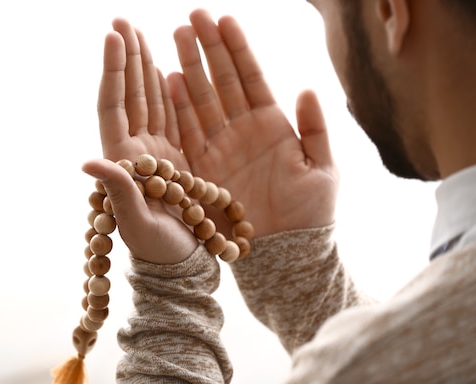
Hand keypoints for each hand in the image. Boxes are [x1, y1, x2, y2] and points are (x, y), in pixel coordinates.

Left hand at [82, 18, 197, 263]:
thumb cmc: (157, 252)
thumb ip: (117, 192)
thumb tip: (87, 161)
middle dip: (127, 57)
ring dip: (144, 68)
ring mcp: (154, 154)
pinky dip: (168, 92)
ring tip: (140, 34)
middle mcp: (135, 152)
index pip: (114, 107)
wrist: (179, 264)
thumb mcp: (136, 225)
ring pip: (149, 102)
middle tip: (123, 21)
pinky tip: (165, 70)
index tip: (113, 35)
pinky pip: (169, 118)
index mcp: (123, 162)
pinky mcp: (174, 160)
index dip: (113, 71)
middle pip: (129, 96)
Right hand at [168, 9, 338, 237]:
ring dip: (190, 69)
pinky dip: (179, 109)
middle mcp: (243, 131)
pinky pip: (188, 134)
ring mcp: (221, 147)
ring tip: (177, 37)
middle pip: (223, 82)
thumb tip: (307, 89)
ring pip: (202, 101)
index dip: (238, 49)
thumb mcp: (322, 168)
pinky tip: (169, 81)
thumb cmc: (311, 214)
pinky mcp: (203, 168)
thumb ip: (315, 128)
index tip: (225, 19)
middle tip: (193, 16)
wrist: (285, 252)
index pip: (251, 78)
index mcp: (272, 125)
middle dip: (209, 49)